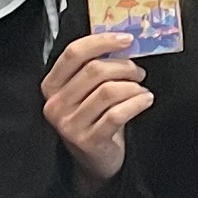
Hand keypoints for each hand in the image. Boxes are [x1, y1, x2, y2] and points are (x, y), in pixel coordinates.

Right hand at [41, 28, 152, 188]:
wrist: (94, 158)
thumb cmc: (93, 117)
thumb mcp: (85, 91)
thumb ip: (94, 66)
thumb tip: (123, 40)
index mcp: (52, 85)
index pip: (74, 53)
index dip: (102, 42)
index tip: (126, 39)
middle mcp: (56, 104)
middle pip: (94, 70)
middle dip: (124, 66)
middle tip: (138, 71)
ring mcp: (70, 124)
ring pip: (109, 91)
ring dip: (133, 86)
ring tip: (141, 89)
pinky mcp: (88, 140)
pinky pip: (117, 113)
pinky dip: (137, 102)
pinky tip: (145, 100)